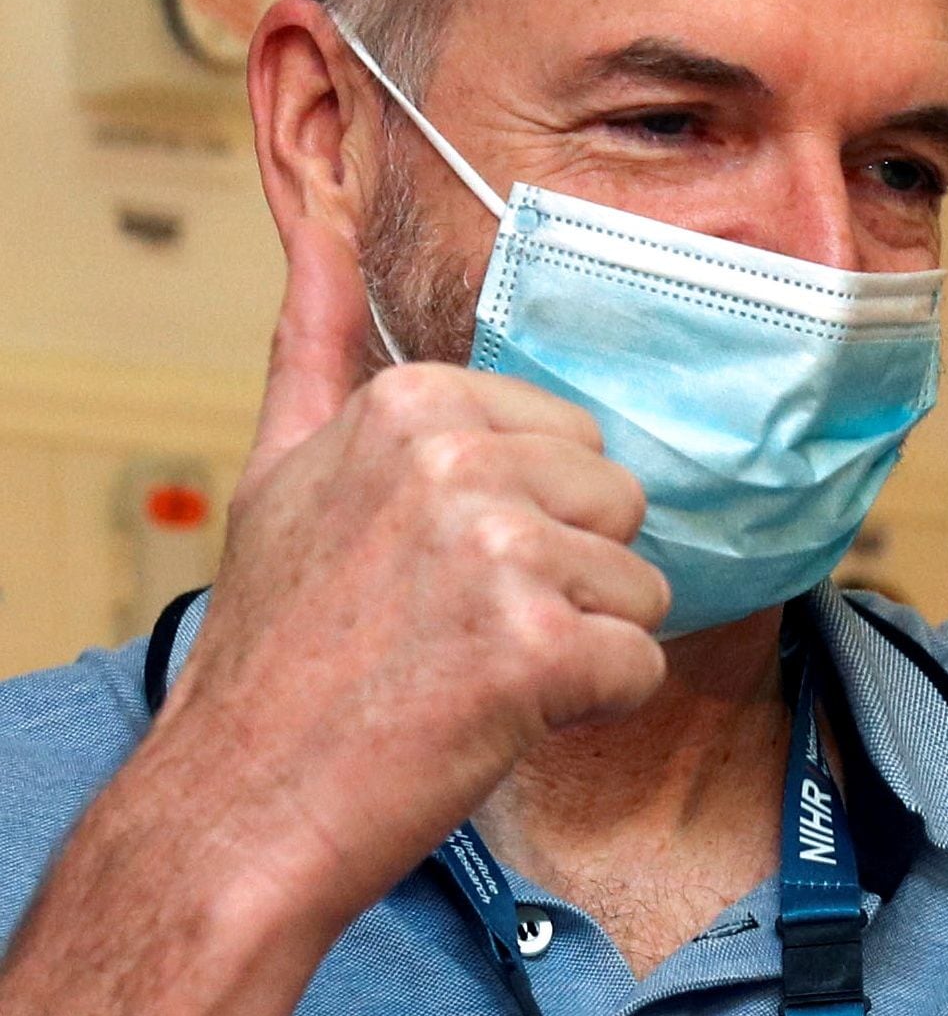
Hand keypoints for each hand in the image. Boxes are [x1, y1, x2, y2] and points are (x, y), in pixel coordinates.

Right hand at [152, 218, 668, 930]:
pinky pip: (640, 667)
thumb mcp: (276, 469)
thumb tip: (312, 213)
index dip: (527, 518)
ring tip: (471, 674)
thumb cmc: (271, 653)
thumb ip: (311, 339)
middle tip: (460, 629)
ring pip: (639, 588)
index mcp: (411, 403)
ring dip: (576, 647)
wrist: (239, 803)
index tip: (444, 569)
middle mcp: (457, 459)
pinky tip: (493, 718)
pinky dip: (586, 710)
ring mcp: (500, 550)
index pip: (568, 439)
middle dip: (564, 575)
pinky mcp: (539, 647)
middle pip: (616, 503)